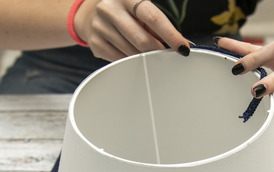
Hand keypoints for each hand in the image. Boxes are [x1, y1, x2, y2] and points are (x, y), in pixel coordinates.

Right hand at [75, 0, 189, 60]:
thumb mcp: (139, 9)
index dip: (170, 34)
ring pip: (132, 52)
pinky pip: (120, 60)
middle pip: (142, 39)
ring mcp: (100, 26)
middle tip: (163, 53)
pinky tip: (131, 53)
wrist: (91, 12)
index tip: (183, 47)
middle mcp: (110, 8)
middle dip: (157, 50)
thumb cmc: (124, 10)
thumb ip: (156, 24)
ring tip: (144, 50)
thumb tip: (180, 44)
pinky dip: (130, 60)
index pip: (153, 17)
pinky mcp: (95, 43)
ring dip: (144, 56)